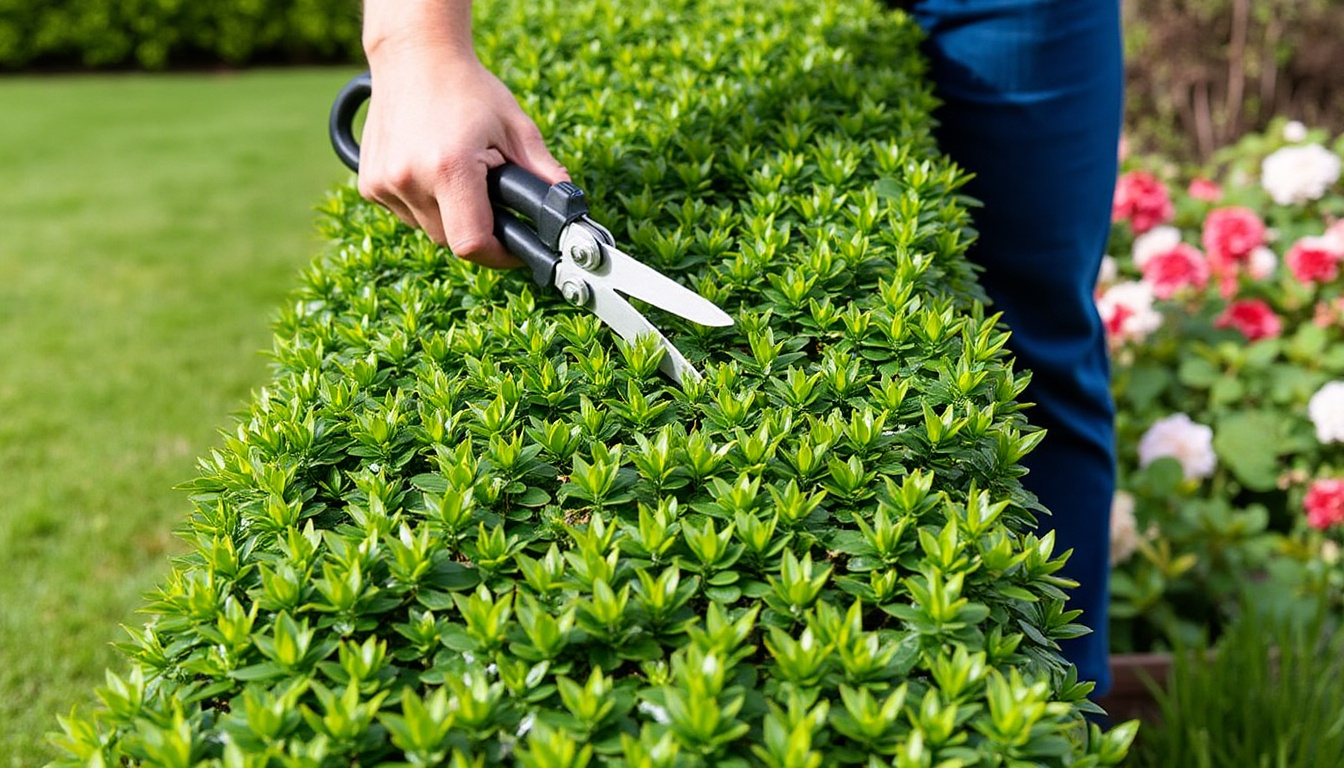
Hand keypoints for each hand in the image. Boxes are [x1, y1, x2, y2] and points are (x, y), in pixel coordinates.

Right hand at [358, 47, 568, 267]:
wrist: (414, 56)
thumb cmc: (468, 87)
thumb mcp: (516, 127)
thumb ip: (544, 172)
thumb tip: (566, 207)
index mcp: (449, 168)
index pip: (473, 243)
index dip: (500, 255)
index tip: (516, 247)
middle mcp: (410, 180)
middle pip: (452, 241)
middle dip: (477, 230)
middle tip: (490, 198)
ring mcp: (384, 184)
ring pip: (428, 230)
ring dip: (449, 216)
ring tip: (459, 175)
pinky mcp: (369, 184)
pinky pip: (406, 214)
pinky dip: (424, 204)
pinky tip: (432, 170)